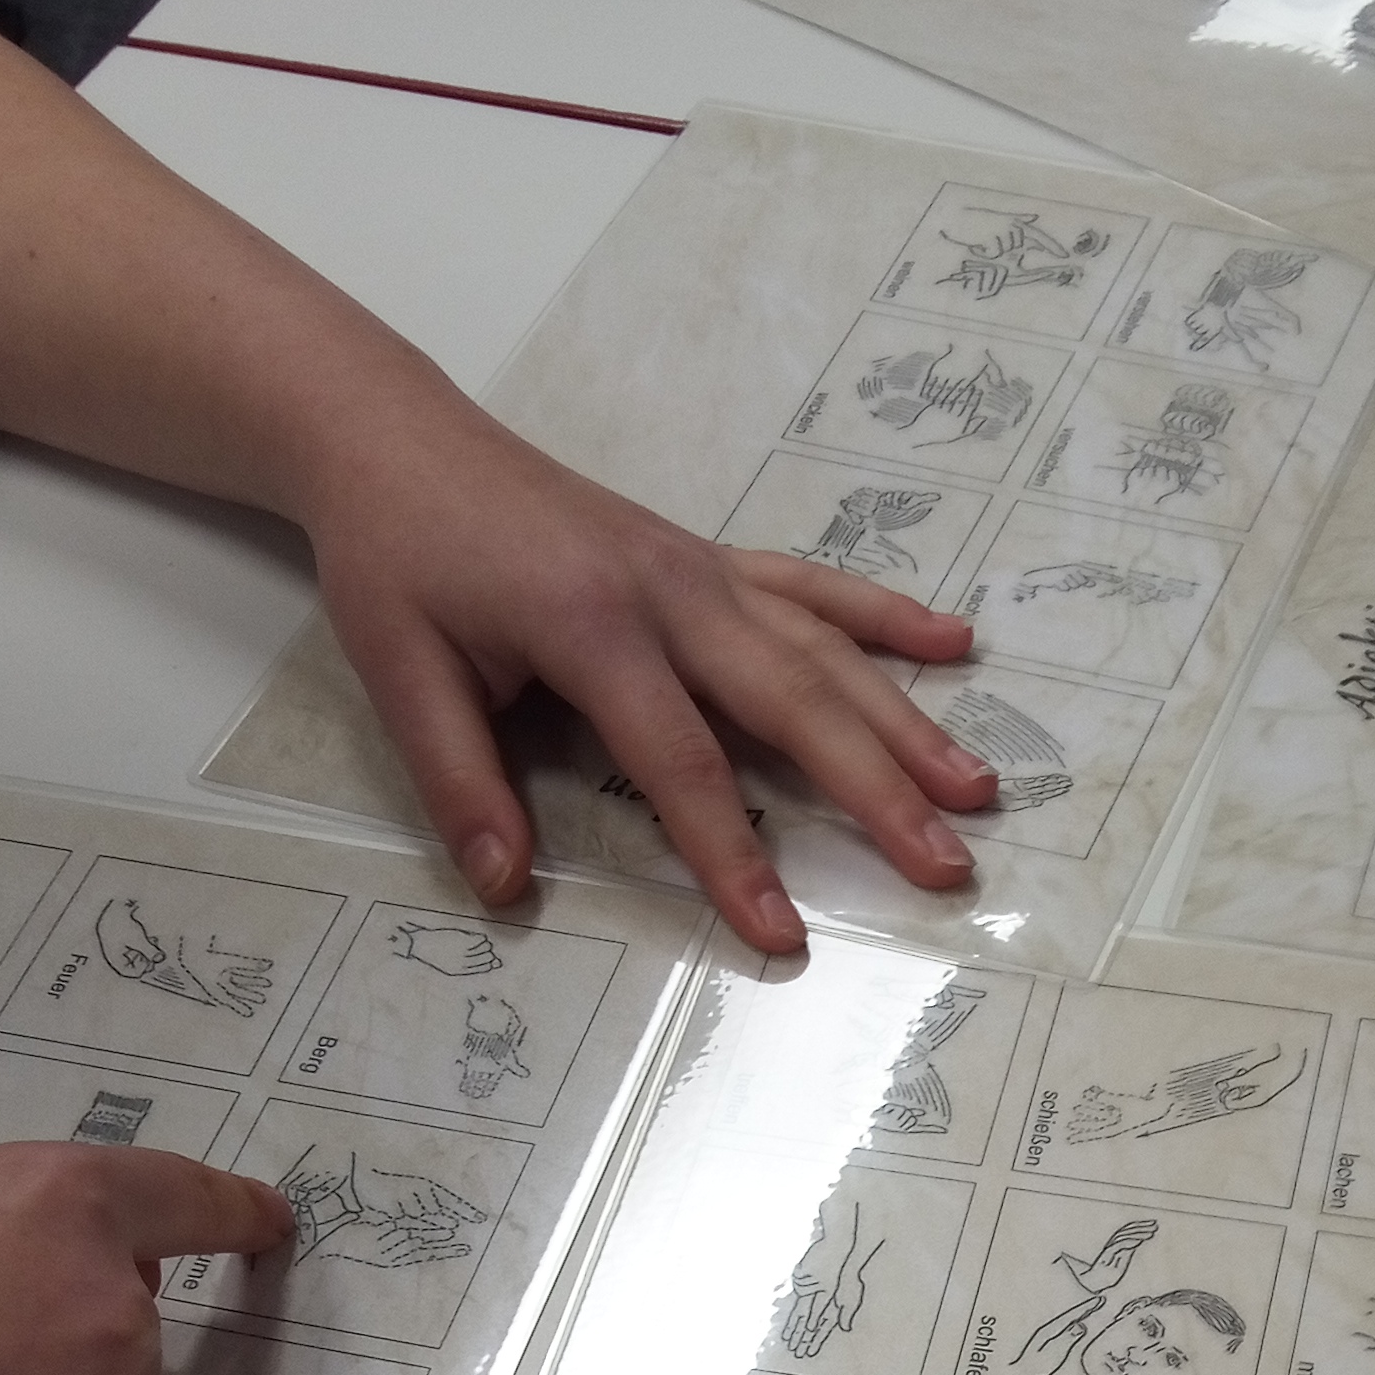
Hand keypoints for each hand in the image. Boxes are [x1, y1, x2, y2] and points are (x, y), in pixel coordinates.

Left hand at [299, 399, 1000, 956]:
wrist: (401, 440)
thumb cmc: (398, 559)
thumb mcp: (400, 673)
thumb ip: (459, 782)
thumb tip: (505, 886)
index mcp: (592, 626)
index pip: (680, 762)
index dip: (733, 856)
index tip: (782, 934)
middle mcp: (669, 592)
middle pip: (794, 703)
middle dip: (876, 791)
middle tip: (944, 866)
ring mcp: (700, 569)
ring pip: (824, 650)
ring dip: (906, 719)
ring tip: (976, 786)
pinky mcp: (708, 558)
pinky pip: (814, 589)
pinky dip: (885, 616)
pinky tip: (955, 643)